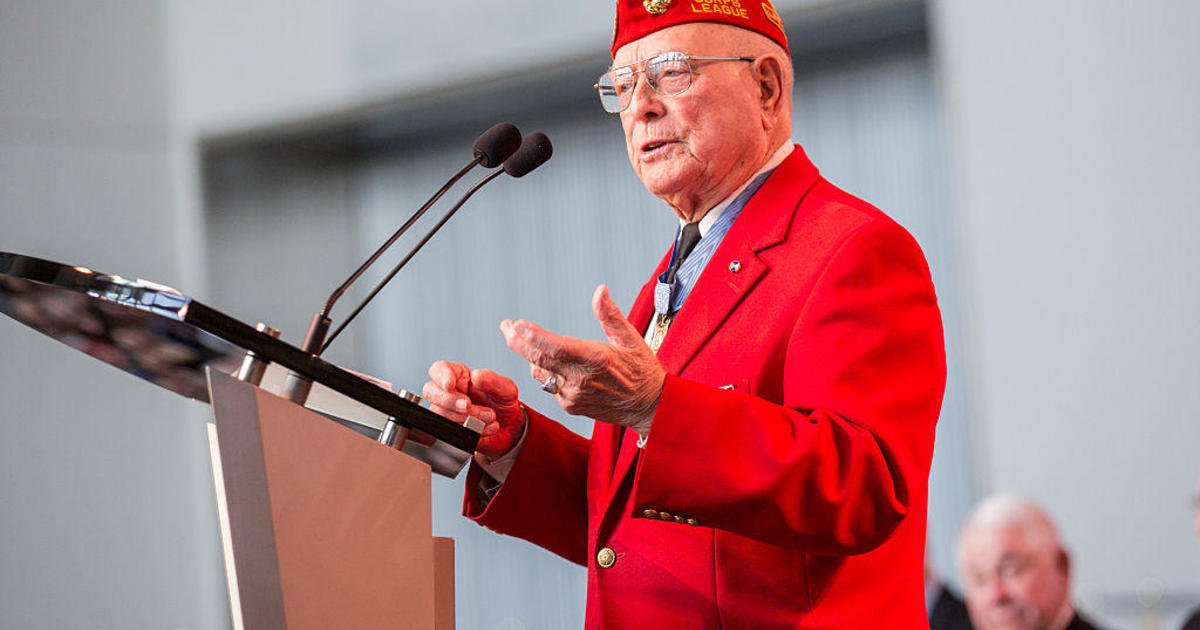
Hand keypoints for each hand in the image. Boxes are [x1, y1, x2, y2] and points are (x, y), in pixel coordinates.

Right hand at [422, 361, 524, 458]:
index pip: (439, 368)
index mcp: (460, 376)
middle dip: (449, 401)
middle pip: (430, 391)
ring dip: (467, 418)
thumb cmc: (504, 403)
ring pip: (440, 414)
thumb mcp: (506, 389)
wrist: (510, 428)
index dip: (441, 375)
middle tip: (469, 406)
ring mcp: (447, 412)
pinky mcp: (450, 430)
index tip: (450, 385)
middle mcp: (449, 392)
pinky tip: (488, 427)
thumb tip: (476, 375)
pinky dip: (472, 431)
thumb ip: (492, 380)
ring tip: (490, 417)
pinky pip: (451, 431)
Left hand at [501, 285, 665, 429]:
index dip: (534, 336)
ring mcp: (573, 395)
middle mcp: (581, 380)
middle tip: (506, 326)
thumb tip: (600, 291)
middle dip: (517, 341)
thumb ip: (610, 314)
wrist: (649, 406)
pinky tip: (551, 363)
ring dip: (531, 355)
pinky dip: (546, 371)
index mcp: (596, 359)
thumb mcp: (631, 338)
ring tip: (521, 338)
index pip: (557, 347)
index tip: (517, 325)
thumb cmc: (642, 371)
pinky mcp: (570, 406)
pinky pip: (549, 385)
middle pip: (539, 359)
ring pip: (540, 372)